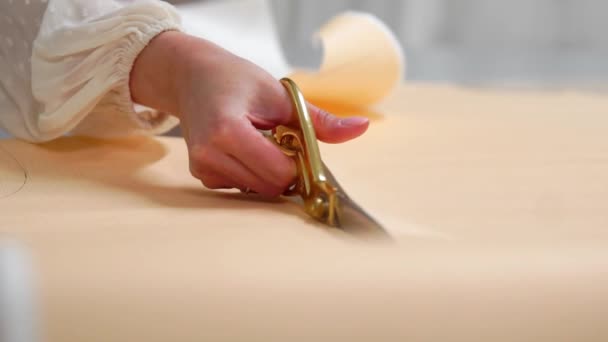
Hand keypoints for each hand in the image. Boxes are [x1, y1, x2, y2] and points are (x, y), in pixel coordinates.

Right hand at [131, 31, 368, 196]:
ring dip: (269, 172)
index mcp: (228, 131)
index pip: (279, 172)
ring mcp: (202, 168)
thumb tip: (361, 127)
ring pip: (257, 191)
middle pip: (270, 187)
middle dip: (286, 170)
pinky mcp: (201, 175)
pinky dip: (252, 173)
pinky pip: (241, 187)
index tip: (299, 142)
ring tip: (261, 141)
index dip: (298, 162)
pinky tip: (246, 149)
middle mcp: (209, 155)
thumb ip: (319, 120)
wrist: (191, 76)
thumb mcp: (280, 93)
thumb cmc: (234, 78)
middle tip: (282, 140)